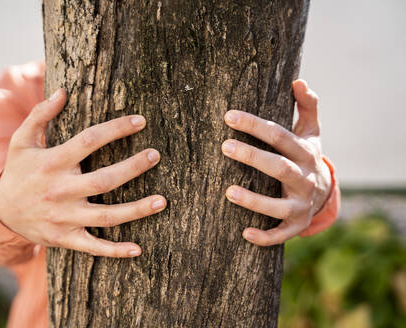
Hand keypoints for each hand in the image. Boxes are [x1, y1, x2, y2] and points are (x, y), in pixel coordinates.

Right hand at [0, 89, 165, 257]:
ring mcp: (64, 217)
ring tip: (162, 201)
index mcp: (52, 163)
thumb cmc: (18, 171)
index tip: (140, 121)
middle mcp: (60, 191)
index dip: (116, 129)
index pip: (89, 141)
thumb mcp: (21, 141)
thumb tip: (63, 92)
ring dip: (136, 210)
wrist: (0, 212)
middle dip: (133, 167)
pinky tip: (138, 249)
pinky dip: (115, 250)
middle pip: (104, 179)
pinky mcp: (65, 238)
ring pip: (106, 215)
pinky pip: (93, 247)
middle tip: (156, 155)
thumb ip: (40, 115)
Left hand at [221, 79, 331, 245]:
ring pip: (278, 206)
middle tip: (224, 147)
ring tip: (228, 191)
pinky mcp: (296, 225)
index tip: (228, 116)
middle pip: (279, 167)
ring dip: (254, 200)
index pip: (279, 135)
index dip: (254, 125)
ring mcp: (301, 205)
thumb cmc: (305, 156)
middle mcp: (304, 178)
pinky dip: (265, 236)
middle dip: (252, 156)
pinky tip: (244, 234)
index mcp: (305, 153)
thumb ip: (306, 106)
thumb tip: (299, 80)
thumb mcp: (311, 131)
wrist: (323, 192)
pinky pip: (281, 235)